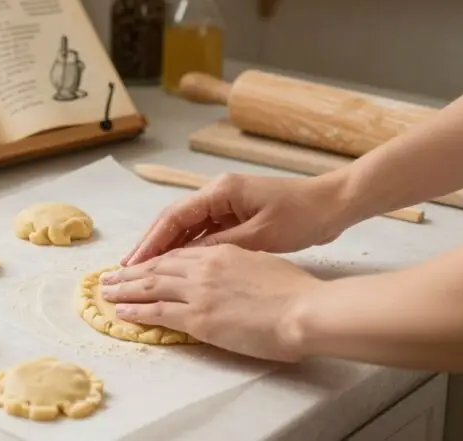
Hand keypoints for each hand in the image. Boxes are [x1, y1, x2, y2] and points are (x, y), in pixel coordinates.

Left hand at [102, 244, 320, 362]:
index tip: (142, 264)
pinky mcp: (198, 316)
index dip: (157, 259)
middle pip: (158, 267)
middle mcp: (204, 267)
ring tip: (106, 291)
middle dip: (132, 272)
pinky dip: (136, 310)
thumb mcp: (264, 263)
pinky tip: (121, 311)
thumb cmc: (297, 291)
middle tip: (111, 276)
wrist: (305, 309)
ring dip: (125, 289)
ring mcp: (198, 291)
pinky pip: (157, 311)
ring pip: (151, 286)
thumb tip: (233, 273)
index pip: (180, 254)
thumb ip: (241, 265)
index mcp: (222, 253)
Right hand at [123, 172, 350, 265]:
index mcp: (220, 192)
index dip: (152, 241)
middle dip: (151, 244)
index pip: (174, 217)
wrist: (335, 204)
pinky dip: (189, 248)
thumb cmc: (301, 216)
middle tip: (128, 268)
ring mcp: (226, 203)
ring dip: (167, 248)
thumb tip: (185, 261)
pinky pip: (204, 231)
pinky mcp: (236, 214)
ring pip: (187, 226)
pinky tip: (177, 266)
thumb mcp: (259, 236)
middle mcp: (218, 193)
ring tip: (144, 271)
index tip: (134, 263)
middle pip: (174, 220)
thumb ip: (219, 247)